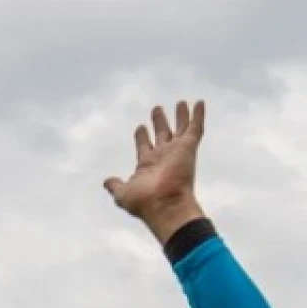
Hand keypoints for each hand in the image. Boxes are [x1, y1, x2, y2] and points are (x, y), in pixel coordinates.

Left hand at [103, 100, 207, 242]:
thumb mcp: (123, 194)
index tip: (140, 127)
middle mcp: (163, 157)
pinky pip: (195, 128)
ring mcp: (177, 152)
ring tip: (180, 103)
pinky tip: (199, 102)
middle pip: (162, 135)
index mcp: (148, 166)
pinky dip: (198, 115)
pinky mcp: (188, 148)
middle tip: (156, 109)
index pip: (145, 147)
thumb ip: (115, 186)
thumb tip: (107, 182)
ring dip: (181, 116)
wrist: (164, 205)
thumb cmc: (144, 203)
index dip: (142, 136)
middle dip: (159, 122)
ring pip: (181, 129)